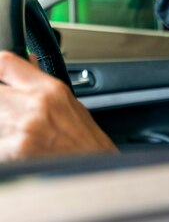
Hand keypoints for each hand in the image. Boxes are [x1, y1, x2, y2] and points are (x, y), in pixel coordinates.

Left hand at [0, 51, 116, 160]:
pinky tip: (16, 148)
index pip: (5, 63)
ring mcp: (22, 127)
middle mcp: (34, 105)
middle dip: (0, 101)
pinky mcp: (13, 150)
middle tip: (7, 110)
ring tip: (15, 130)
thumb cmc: (85, 142)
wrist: (95, 171)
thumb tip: (27, 61)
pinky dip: (3, 146)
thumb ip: (41, 82)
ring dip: (1, 125)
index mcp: (49, 90)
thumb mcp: (69, 103)